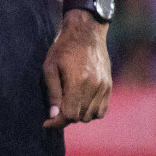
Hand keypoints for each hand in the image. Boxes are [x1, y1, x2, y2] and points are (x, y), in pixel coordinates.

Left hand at [43, 10, 111, 127]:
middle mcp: (95, 86)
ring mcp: (105, 87)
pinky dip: (91, 111)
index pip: (70, 114)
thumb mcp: (49, 67)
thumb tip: (53, 114)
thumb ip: (52, 92)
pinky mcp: (109, 86)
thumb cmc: (63, 48)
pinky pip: (102, 110)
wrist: (86, 33)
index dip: (57, 121)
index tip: (47, 122)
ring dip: (79, 115)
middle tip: (55, 111)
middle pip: (81, 117)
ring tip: (67, 105)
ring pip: (92, 116)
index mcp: (78, 81)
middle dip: (66, 118)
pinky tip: (80, 103)